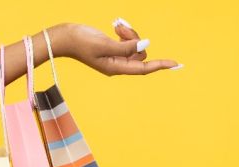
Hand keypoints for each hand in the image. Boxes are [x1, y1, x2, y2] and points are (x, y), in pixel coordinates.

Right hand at [49, 20, 180, 75]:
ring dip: (129, 33)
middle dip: (134, 37)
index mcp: (116, 68)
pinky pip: (127, 41)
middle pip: (140, 52)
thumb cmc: (80, 42)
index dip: (161, 65)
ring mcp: (115, 58)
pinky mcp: (111, 49)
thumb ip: (126, 46)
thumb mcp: (104, 44)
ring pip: (134, 45)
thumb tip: (145, 45)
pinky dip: (124, 32)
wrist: (62, 37)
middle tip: (120, 28)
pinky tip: (115, 26)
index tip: (176, 64)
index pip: (144, 68)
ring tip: (116, 25)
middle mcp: (118, 65)